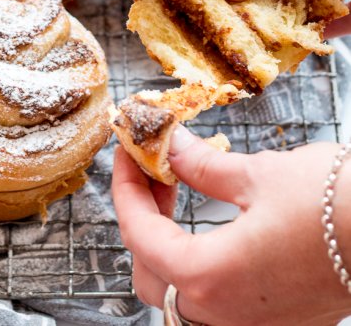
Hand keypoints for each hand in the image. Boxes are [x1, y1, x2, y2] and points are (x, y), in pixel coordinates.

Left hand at [111, 127, 350, 324]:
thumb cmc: (340, 207)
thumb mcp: (258, 175)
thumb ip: (201, 166)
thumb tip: (170, 146)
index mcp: (211, 278)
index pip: (138, 233)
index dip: (126, 186)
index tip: (128, 154)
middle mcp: (224, 315)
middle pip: (149, 269)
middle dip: (141, 214)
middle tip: (151, 172)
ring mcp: (248, 324)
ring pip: (174, 289)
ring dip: (163, 238)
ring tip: (174, 189)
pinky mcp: (270, 318)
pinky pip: (208, 296)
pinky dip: (192, 256)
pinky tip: (204, 220)